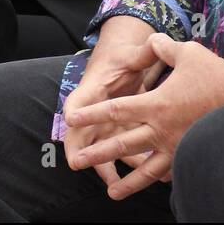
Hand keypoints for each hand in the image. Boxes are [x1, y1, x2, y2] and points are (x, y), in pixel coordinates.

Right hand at [62, 16, 163, 187]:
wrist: (121, 68)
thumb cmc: (122, 62)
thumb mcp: (131, 56)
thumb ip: (142, 53)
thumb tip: (154, 41)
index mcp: (91, 91)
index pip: (77, 102)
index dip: (73, 111)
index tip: (69, 120)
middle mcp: (92, 113)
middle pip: (78, 134)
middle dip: (77, 149)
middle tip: (77, 162)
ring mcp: (103, 127)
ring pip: (98, 151)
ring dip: (105, 166)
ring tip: (115, 182)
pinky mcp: (117, 137)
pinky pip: (119, 156)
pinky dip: (130, 168)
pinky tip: (145, 177)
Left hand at [65, 34, 223, 199]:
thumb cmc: (216, 75)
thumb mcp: (186, 53)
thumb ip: (161, 48)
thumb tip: (152, 39)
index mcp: (155, 105)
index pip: (115, 110)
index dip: (92, 114)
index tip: (72, 120)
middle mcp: (162, 129)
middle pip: (122, 144)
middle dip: (97, 153)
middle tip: (77, 162)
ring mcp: (178, 146)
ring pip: (146, 168)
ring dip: (127, 181)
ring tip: (112, 192)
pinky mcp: (192, 154)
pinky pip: (171, 170)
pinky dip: (158, 179)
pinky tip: (149, 187)